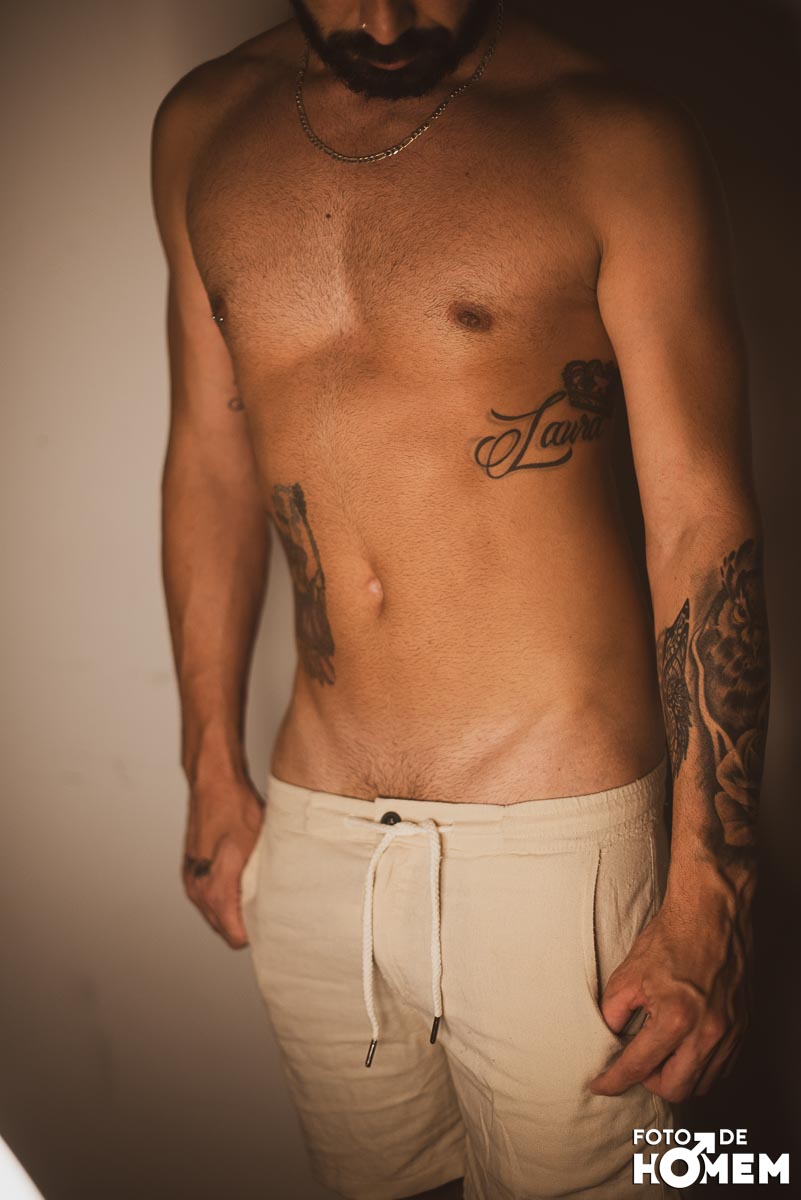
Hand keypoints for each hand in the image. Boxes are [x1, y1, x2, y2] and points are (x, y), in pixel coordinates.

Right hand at [182, 774, 264, 947]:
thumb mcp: (261, 847)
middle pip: (224, 928)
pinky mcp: (190, 870)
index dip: (256, 934)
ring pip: (215, 913)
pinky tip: (240, 880)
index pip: (235, 936)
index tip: (272, 925)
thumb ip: (266, 882)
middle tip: (269, 908)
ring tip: (255, 892)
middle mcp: (197, 889)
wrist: (214, 783)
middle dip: (245, 922)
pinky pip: (207, 897)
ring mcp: (191, 880)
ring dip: (233, 908)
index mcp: (214, 888)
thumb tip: (284, 904)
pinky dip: (223, 896)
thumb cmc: (237, 808)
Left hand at [589, 881, 751, 1101]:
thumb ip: (612, 1011)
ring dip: (677, 1075)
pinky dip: (701, 1066)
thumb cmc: (670, 938)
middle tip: (637, 1063)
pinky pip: (722, 1067)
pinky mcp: (742, 1027)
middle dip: (650, 1082)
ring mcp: (729, 1032)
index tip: (601, 1086)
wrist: (711, 913)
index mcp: (675, 1018)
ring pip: (702, 1083)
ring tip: (661, 1051)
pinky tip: (685, 1047)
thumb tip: (606, 1038)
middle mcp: (707, 1032)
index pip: (638, 1066)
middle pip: (675, 1089)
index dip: (614, 1081)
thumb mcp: (628, 972)